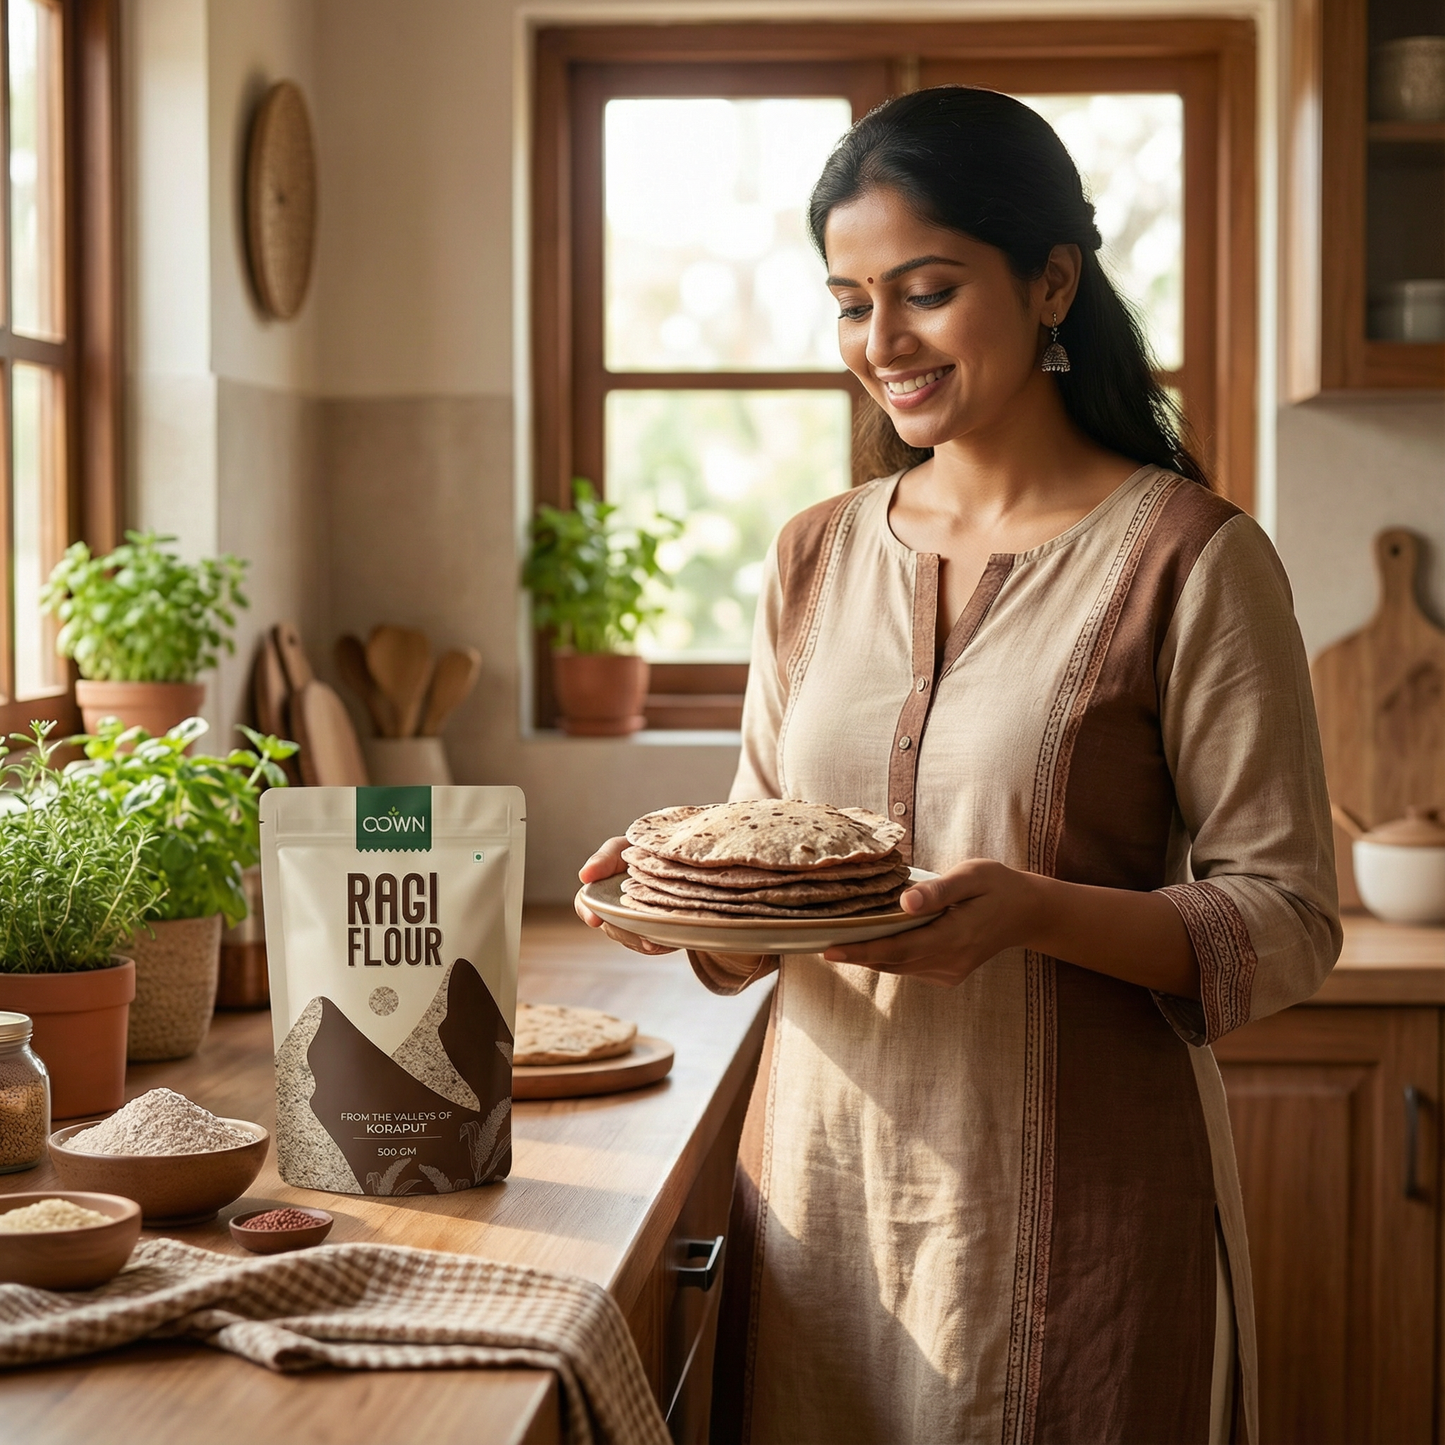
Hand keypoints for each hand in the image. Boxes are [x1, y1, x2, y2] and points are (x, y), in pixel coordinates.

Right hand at [575, 836, 676, 955]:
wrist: (674, 857)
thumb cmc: (639, 849)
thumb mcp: (620, 848)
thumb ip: (602, 860)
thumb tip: (584, 876)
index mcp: (599, 891)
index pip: (585, 904)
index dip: (587, 913)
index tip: (595, 919)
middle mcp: (613, 911)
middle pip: (612, 928)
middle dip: (625, 933)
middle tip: (640, 937)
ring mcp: (634, 923)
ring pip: (633, 939)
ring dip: (643, 941)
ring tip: (656, 941)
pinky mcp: (655, 932)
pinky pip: (654, 943)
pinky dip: (660, 943)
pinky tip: (667, 939)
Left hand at [823, 858, 1040, 986]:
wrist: (1027, 912)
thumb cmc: (997, 886)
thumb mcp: (972, 876)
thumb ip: (938, 890)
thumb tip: (904, 901)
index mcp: (955, 935)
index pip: (898, 948)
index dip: (861, 951)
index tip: (828, 949)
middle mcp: (951, 961)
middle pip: (892, 961)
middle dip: (855, 953)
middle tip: (816, 942)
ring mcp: (950, 971)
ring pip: (899, 967)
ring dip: (868, 956)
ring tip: (834, 941)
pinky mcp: (949, 974)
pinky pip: (910, 968)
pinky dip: (888, 957)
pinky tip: (871, 942)